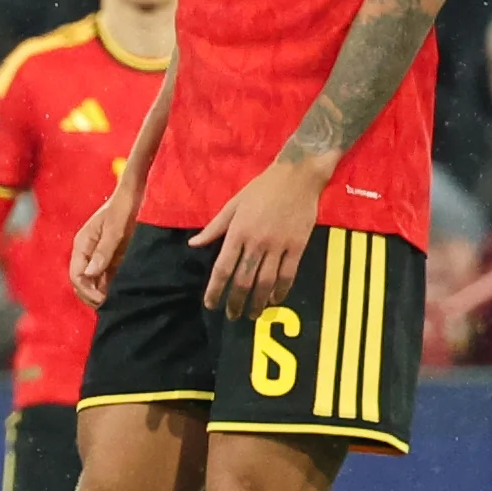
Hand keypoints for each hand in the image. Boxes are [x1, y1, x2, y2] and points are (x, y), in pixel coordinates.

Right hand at [70, 177, 141, 307]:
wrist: (133, 196)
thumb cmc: (122, 208)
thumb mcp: (115, 229)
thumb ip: (103, 251)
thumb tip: (89, 274)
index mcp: (82, 244)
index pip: (76, 274)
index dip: (86, 290)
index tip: (101, 300)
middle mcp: (87, 252)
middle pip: (81, 281)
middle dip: (90, 295)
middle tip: (108, 306)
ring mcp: (98, 255)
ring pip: (93, 281)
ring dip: (99, 293)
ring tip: (114, 304)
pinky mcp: (110, 257)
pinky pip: (105, 277)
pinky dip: (108, 287)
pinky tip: (117, 295)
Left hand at [190, 159, 325, 319]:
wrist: (297, 176)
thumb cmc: (262, 188)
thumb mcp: (233, 204)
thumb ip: (214, 227)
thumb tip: (193, 244)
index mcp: (238, 231)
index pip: (223, 268)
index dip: (215, 290)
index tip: (211, 304)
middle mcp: (256, 242)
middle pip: (243, 280)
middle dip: (236, 302)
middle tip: (231, 315)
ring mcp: (278, 245)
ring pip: (266, 282)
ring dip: (257, 302)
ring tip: (252, 314)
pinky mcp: (297, 247)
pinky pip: (288, 275)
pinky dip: (280, 291)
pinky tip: (274, 300)